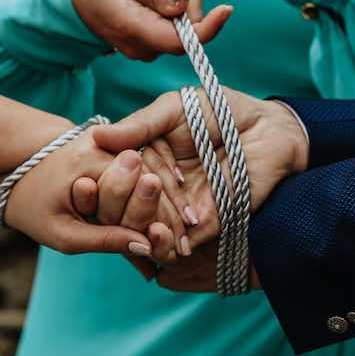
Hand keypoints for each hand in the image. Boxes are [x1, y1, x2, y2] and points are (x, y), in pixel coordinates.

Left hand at [4, 128, 186, 256]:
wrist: (13, 175)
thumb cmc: (34, 210)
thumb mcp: (64, 233)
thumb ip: (105, 240)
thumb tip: (146, 247)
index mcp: (90, 161)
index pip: (141, 187)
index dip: (163, 218)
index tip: (181, 246)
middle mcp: (104, 144)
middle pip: (151, 178)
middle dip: (172, 210)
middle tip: (191, 239)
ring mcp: (109, 142)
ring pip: (150, 173)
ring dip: (168, 202)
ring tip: (188, 231)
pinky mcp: (111, 147)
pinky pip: (141, 170)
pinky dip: (156, 194)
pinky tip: (172, 216)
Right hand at [72, 0, 231, 61]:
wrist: (69, 1)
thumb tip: (182, 7)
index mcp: (137, 32)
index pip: (183, 41)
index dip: (210, 27)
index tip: (226, 8)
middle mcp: (147, 45)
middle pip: (190, 25)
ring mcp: (150, 44)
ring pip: (185, 20)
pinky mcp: (153, 36)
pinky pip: (176, 19)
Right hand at [92, 88, 309, 290]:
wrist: (269, 128)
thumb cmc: (222, 109)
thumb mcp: (174, 109)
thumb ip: (140, 125)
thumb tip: (97, 136)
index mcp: (145, 158)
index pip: (115, 179)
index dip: (101, 185)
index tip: (85, 186)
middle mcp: (158, 187)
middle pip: (127, 208)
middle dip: (120, 209)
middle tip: (120, 201)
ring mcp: (180, 208)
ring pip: (149, 229)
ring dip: (141, 230)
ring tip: (140, 224)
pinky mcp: (206, 224)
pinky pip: (180, 242)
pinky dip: (168, 245)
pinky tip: (163, 240)